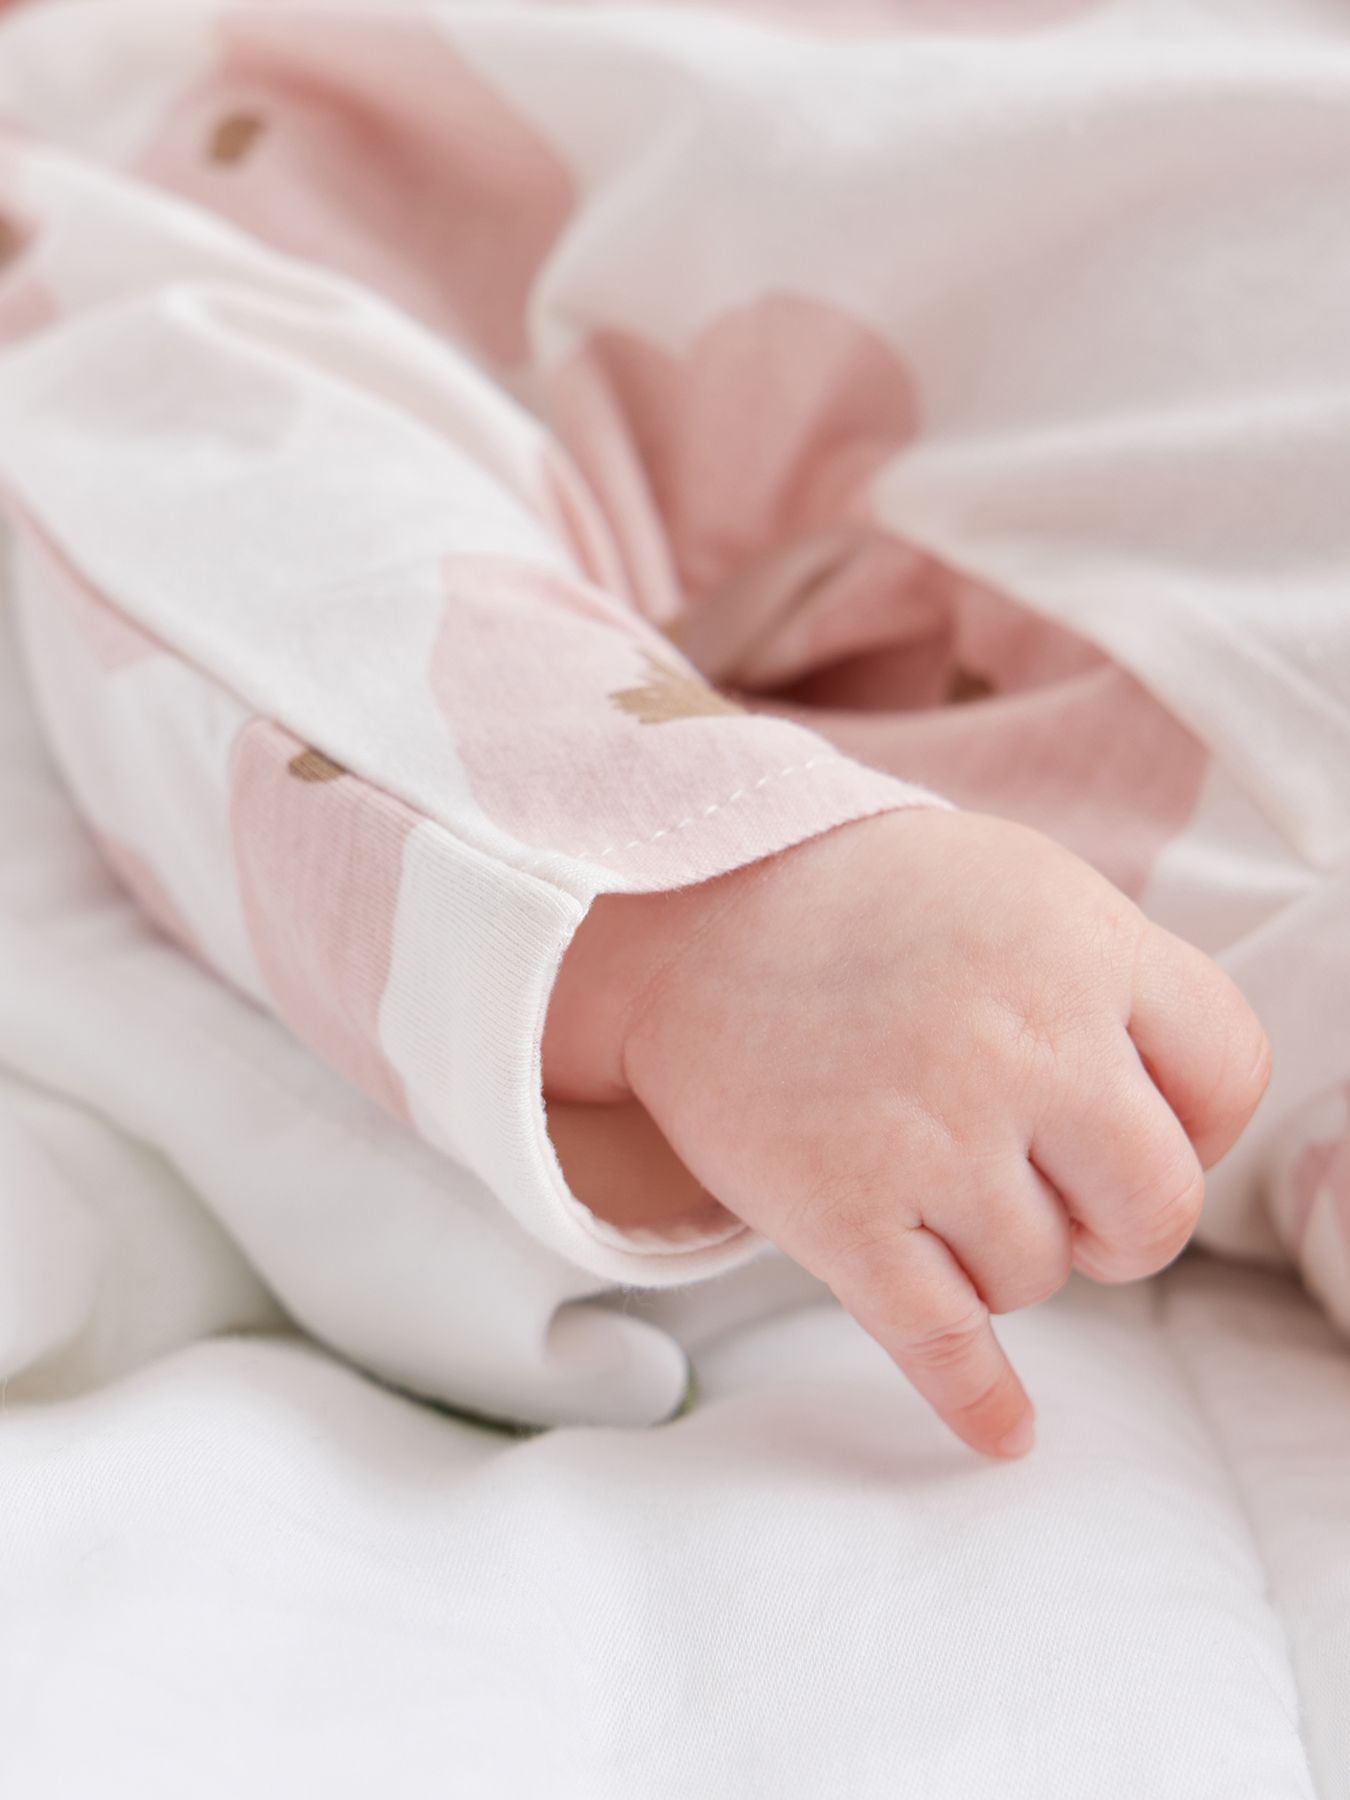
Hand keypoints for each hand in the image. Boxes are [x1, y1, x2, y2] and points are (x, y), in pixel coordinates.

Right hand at [543, 809, 1271, 1457]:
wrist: (681, 913)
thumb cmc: (861, 901)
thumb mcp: (1018, 887)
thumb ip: (1113, 983)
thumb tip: (1179, 1111)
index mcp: (1080, 949)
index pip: (1229, 1077)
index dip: (1198, 1124)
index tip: (1149, 1134)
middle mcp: (1022, 1046)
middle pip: (1157, 1207)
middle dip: (1123, 1227)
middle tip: (1068, 1203)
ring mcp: (931, 1137)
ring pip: (1038, 1277)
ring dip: (1001, 1257)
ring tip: (931, 1184)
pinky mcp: (842, 1214)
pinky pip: (943, 1342)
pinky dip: (978, 1399)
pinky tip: (1004, 1432)